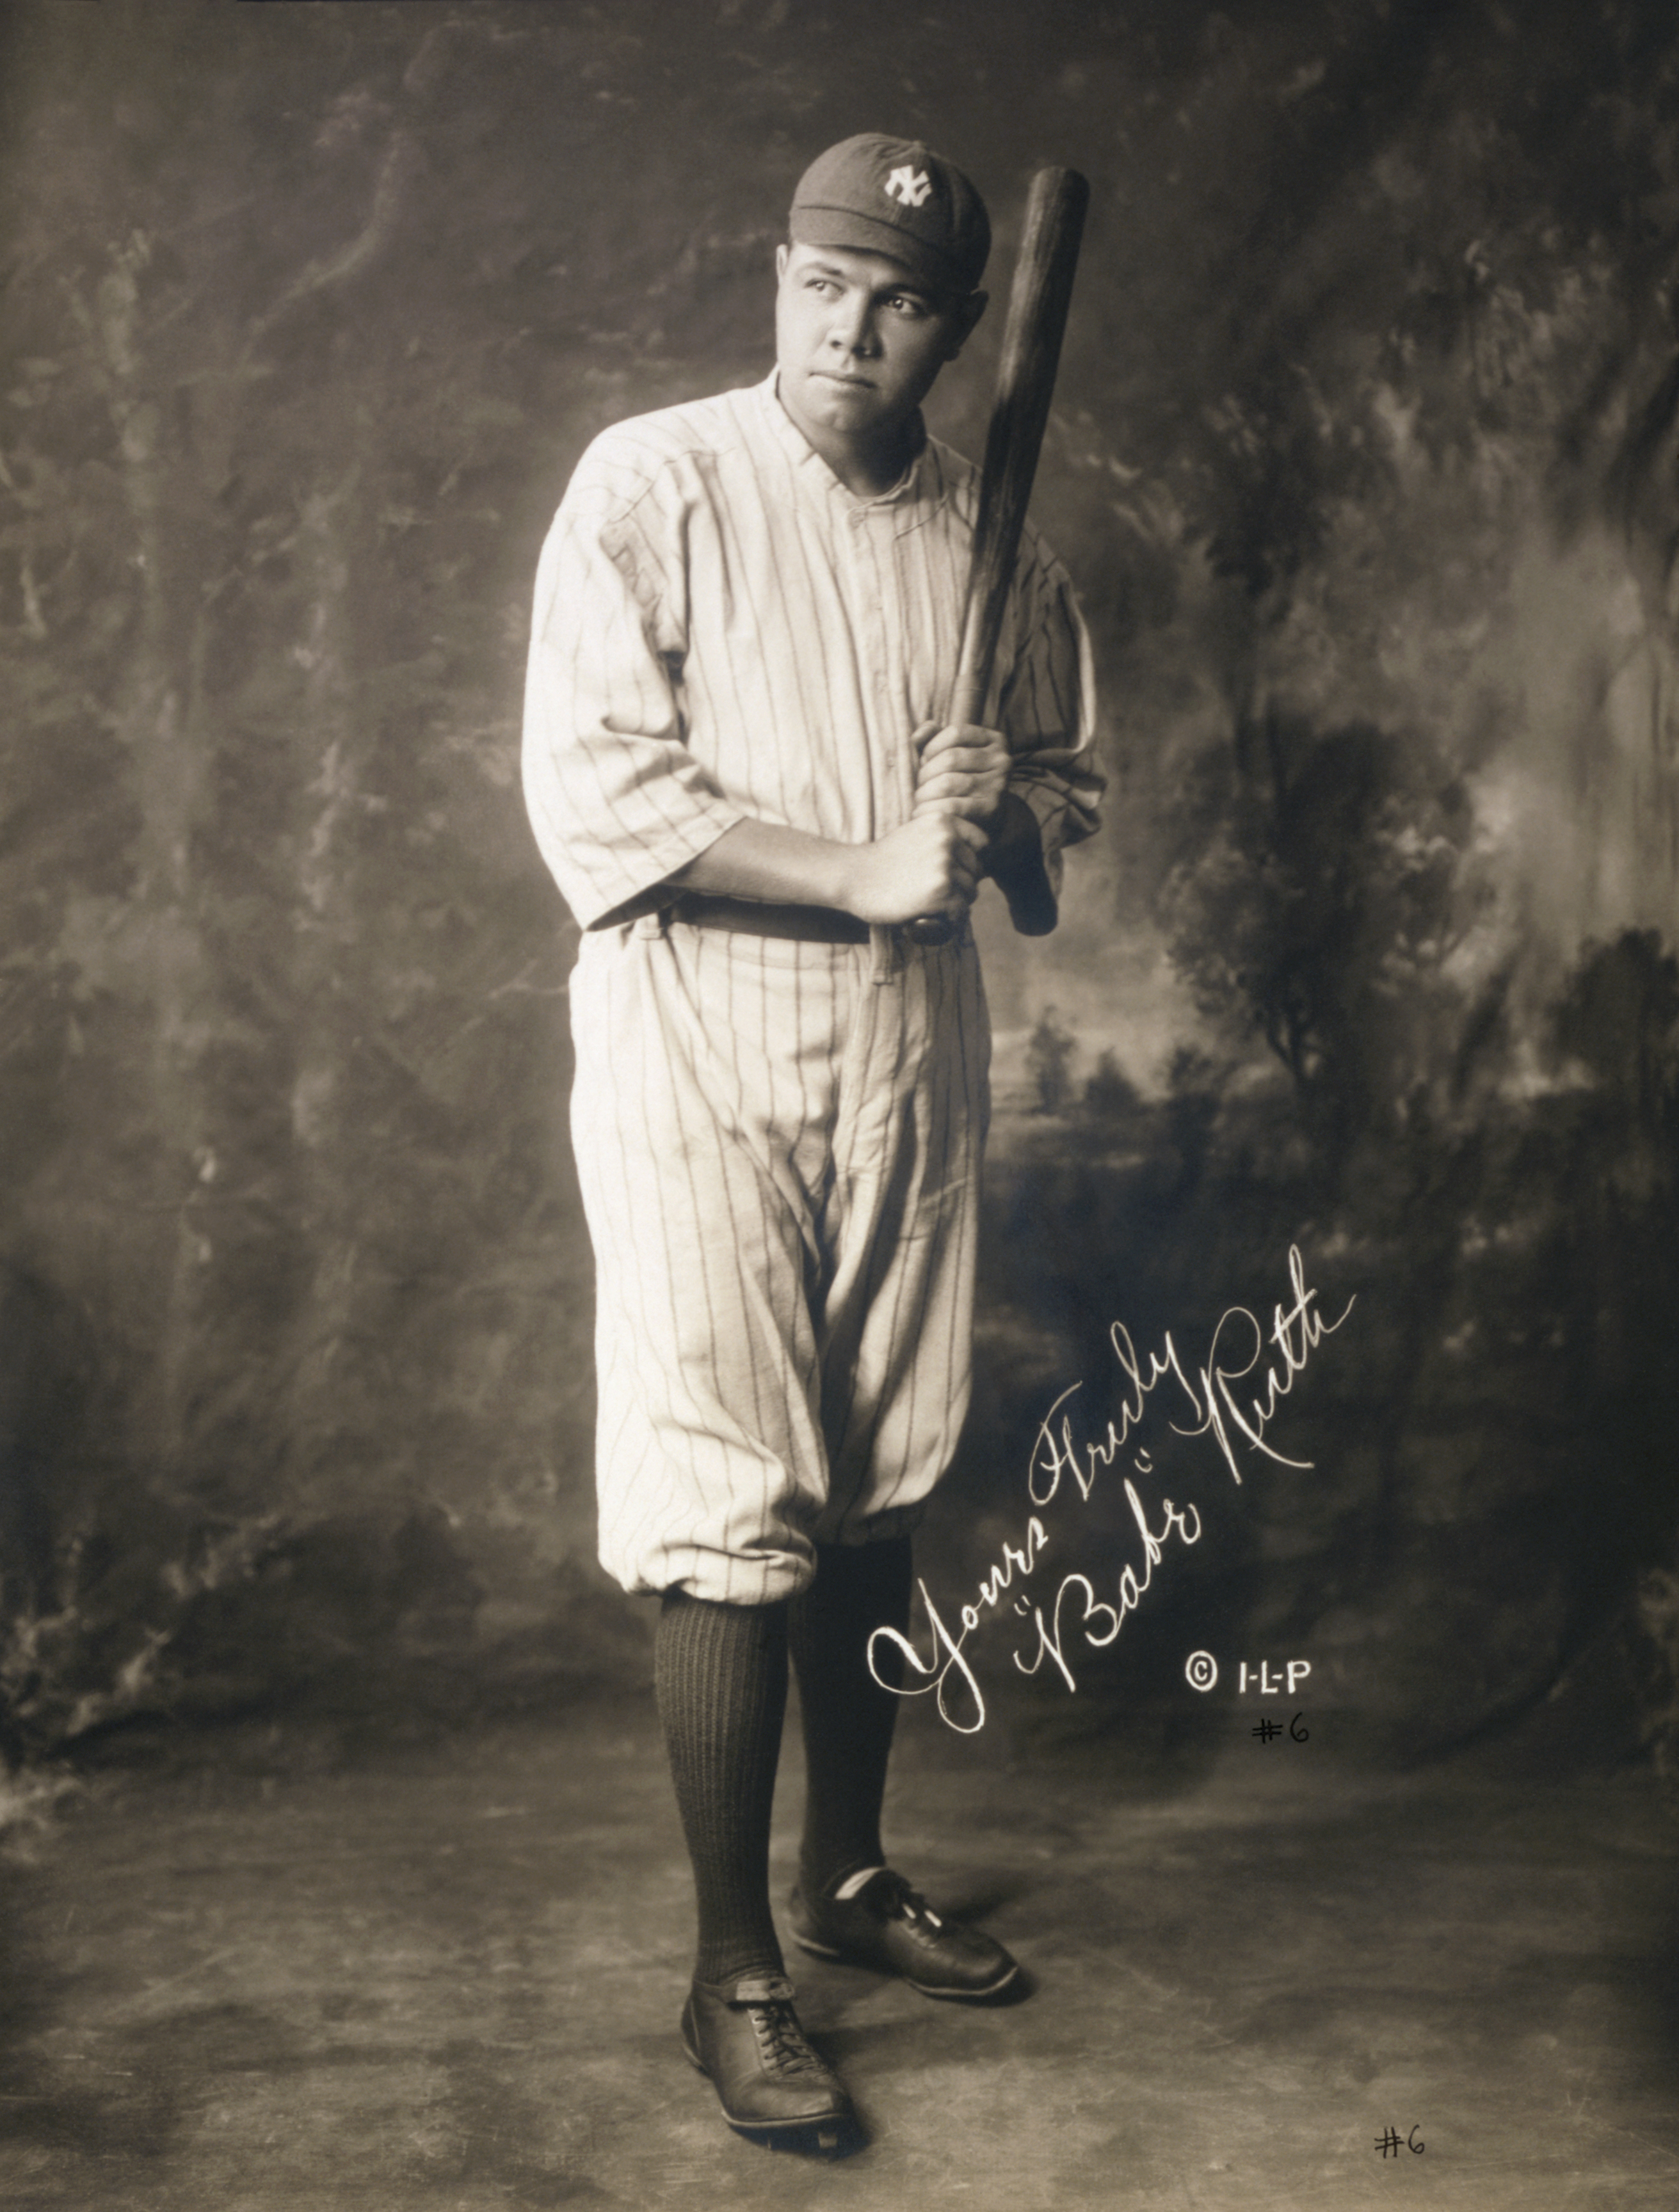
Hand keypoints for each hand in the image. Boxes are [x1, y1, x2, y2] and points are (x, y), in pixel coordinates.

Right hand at [840, 810, 988, 925]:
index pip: (981, 842)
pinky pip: (961, 911)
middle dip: (962, 883)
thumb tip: (979, 862)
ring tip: (931, 903)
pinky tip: (932, 916)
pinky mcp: (941, 892)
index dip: (970, 860)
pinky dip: (950, 918)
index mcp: (943, 821)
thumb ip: (944, 838)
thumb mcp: (916, 833)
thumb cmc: (884, 860)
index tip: (953, 871)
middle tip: (936, 892)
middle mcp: (947, 839)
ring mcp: (944, 866)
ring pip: (971, 891)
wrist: (854, 877)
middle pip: (977, 869)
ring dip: (956, 902)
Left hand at [911, 719, 1010, 828]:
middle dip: (925, 773)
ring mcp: (999, 784)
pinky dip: (930, 809)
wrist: (984, 823)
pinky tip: (920, 814)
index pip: (956, 732)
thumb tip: (917, 735)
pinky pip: (952, 805)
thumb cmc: (961, 783)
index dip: (932, 746)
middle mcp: (1002, 760)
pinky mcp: (991, 809)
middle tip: (919, 788)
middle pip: (950, 758)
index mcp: (994, 740)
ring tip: (919, 801)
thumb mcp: (950, 755)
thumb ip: (933, 738)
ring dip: (924, 793)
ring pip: (948, 782)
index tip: (924, 762)